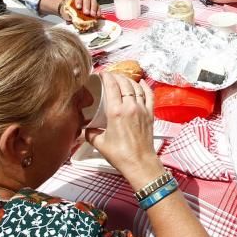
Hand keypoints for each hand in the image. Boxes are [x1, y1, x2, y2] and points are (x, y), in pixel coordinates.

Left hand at [64, 0, 99, 18]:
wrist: (70, 10)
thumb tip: (72, 17)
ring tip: (92, 15)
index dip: (78, 0)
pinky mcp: (94, 5)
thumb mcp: (65, 10)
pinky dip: (98, 11)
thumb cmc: (68, 8)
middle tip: (86, 12)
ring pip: (93, 1)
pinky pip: (97, 6)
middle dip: (87, 6)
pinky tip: (97, 15)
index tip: (78, 7)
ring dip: (93, 8)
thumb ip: (68, 12)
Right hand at [85, 73, 163, 188]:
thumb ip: (91, 133)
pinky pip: (149, 95)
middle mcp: (130, 107)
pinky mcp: (150, 114)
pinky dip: (145, 87)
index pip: (112, 86)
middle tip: (111, 75)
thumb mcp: (99, 143)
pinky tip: (142, 83)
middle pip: (125, 83)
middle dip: (117, 76)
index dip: (107, 76)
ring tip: (123, 78)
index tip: (102, 74)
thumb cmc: (120, 155)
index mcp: (116, 112)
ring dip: (129, 80)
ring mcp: (142, 109)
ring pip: (137, 87)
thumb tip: (86, 129)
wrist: (139, 163)